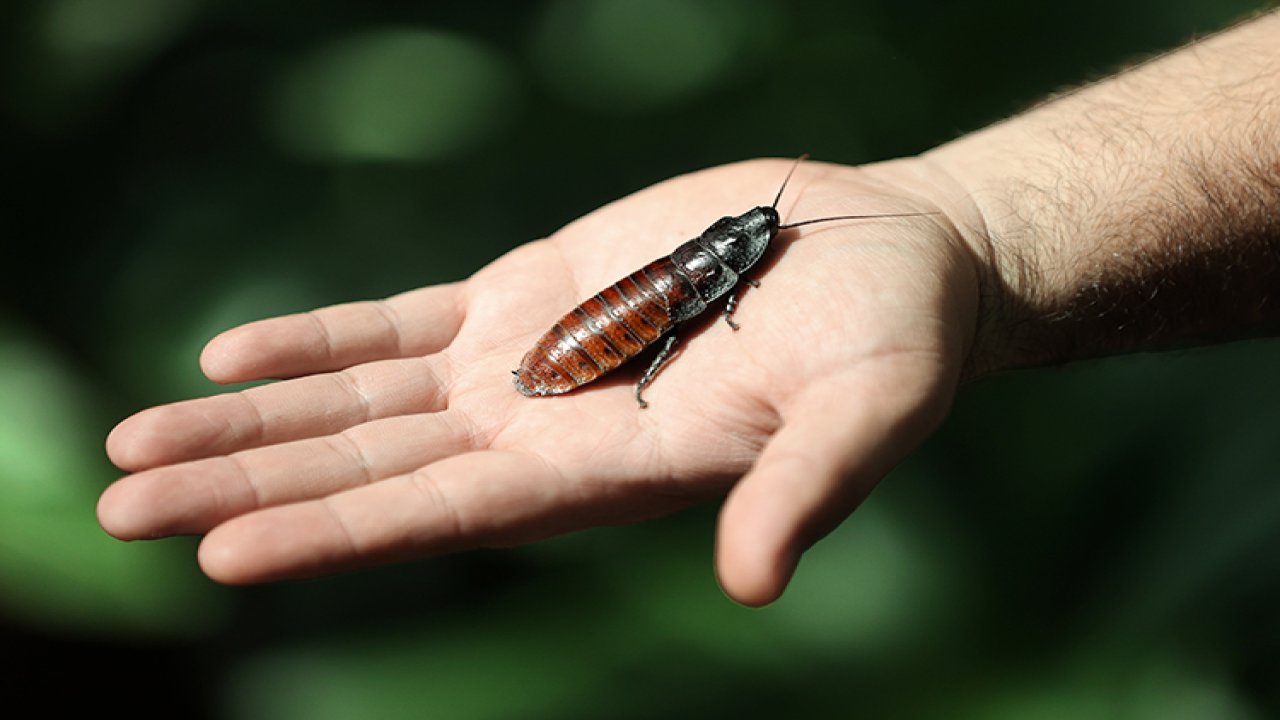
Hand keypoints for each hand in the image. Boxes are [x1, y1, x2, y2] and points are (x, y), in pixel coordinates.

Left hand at [98, 157, 981, 605]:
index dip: (337, 534)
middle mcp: (547, 431)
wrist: (886, 260)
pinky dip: (319, 340)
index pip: (449, 516)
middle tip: (119, 511)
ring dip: (253, 421)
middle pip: (372, 471)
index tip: (219, 555)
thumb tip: (753, 583)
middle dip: (250, 488)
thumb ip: (804, 489)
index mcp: (610, 472)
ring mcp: (528, 362)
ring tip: (134, 444)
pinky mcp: (531, 292)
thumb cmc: (897, 341)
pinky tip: (233, 354)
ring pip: (364, 403)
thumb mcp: (868, 410)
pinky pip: (401, 324)